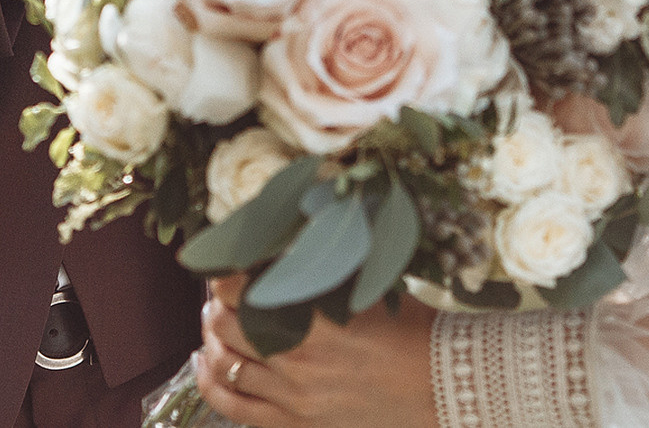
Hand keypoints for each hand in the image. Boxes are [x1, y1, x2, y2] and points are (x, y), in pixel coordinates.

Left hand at [193, 275, 438, 427]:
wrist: (442, 388)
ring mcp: (292, 398)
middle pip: (224, 323)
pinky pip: (232, 406)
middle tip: (222, 289)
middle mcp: (295, 360)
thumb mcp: (368, 287)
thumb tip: (289, 240)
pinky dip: (209, 382)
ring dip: (212, 336)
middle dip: (216, 300)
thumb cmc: (413, 331)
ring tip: (215, 320)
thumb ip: (325, 268)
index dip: (225, 271)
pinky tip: (205, 361)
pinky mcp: (294, 425)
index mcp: (314, 320)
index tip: (226, 261)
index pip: (241, 288)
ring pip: (223, 363)